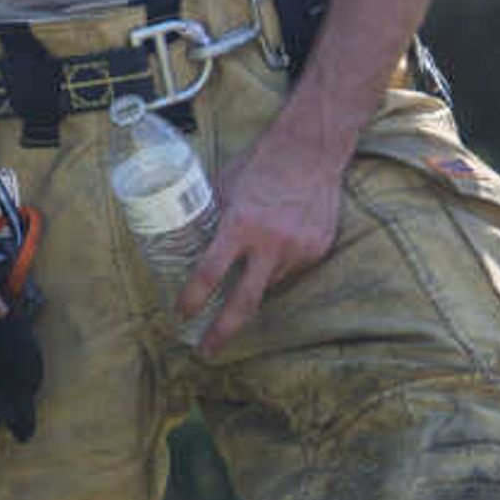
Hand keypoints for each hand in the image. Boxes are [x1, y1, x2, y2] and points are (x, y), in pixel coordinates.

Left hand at [181, 116, 346, 353]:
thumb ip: (210, 216)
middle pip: (244, 302)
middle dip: (222, 332)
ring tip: (258, 250)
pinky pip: (291, 268)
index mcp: (240, 224)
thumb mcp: (225, 185)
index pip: (209, 273)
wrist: (312, 148)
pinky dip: (281, 261)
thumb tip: (187, 243)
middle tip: (205, 352)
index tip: (182, 314)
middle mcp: (271, 242)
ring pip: (270, 282)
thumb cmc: (262, 162)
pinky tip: (282, 236)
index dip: (192, 299)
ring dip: (257, 278)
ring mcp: (298, 249)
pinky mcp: (318, 249)